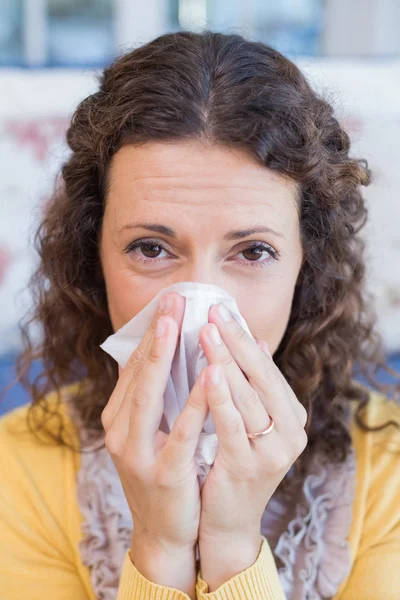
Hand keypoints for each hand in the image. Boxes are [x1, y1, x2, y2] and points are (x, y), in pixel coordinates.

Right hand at [100, 292, 207, 565]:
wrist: (165, 533)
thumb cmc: (165, 472)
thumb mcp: (154, 430)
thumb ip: (158, 395)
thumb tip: (169, 351)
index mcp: (120, 418)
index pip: (134, 366)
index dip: (152, 332)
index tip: (169, 301)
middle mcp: (121, 431)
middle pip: (139, 373)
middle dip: (156, 333)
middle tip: (172, 298)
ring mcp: (138, 453)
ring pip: (150, 396)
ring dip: (164, 357)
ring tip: (180, 323)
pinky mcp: (163, 473)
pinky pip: (180, 433)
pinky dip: (194, 403)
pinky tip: (210, 376)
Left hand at [197, 303, 307, 587]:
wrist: (226, 521)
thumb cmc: (232, 462)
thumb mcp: (248, 421)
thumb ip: (251, 386)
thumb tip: (254, 340)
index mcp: (291, 416)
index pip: (266, 367)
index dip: (243, 337)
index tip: (222, 308)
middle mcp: (290, 431)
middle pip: (261, 376)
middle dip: (235, 340)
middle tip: (213, 309)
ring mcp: (272, 451)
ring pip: (249, 397)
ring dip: (227, 361)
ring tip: (207, 330)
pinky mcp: (248, 467)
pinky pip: (233, 426)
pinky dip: (221, 398)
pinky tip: (209, 373)